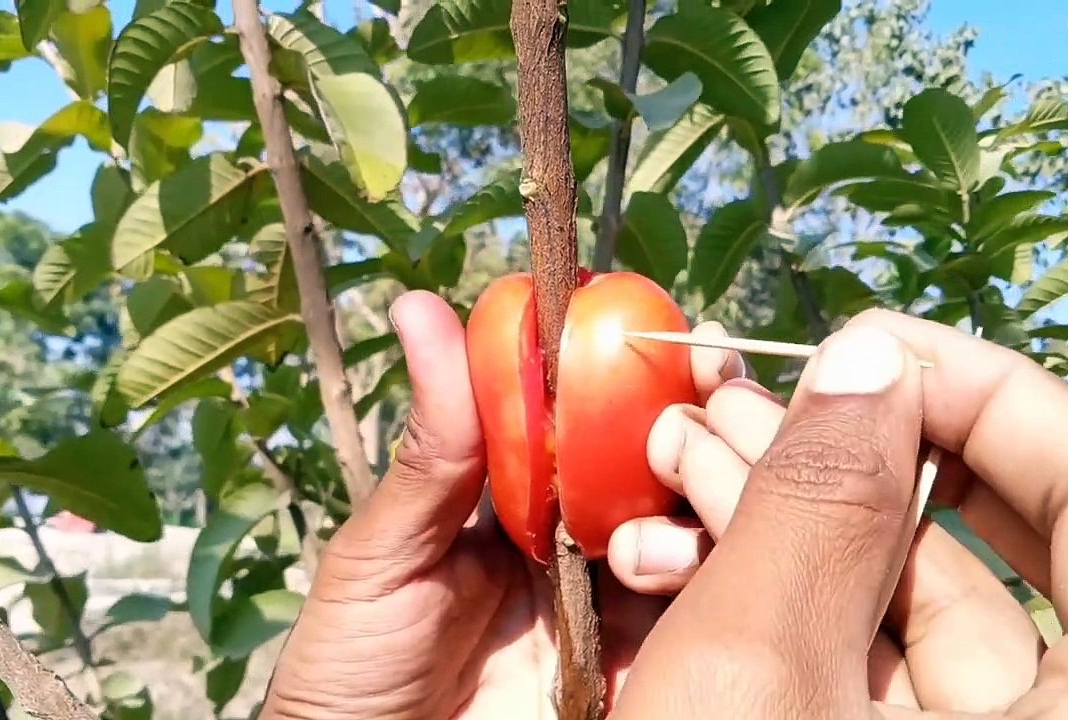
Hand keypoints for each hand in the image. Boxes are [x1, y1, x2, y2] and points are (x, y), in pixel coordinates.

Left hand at [259, 290, 745, 718]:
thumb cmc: (351, 665)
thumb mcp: (385, 551)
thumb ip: (431, 445)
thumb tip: (421, 306)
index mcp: (521, 506)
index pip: (592, 423)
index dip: (635, 371)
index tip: (667, 327)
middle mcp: (582, 548)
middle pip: (662, 467)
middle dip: (697, 419)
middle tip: (706, 385)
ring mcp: (617, 612)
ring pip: (695, 530)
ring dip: (709, 485)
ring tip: (679, 474)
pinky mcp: (643, 673)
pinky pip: (700, 618)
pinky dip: (716, 575)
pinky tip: (696, 548)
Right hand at [610, 309, 1067, 717]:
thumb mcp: (751, 668)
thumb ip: (817, 504)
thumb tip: (872, 359)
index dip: (997, 399)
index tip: (870, 344)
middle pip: (990, 555)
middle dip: (847, 457)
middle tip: (743, 397)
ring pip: (901, 608)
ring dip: (779, 515)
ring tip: (673, 453)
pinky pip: (854, 665)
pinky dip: (769, 595)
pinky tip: (668, 547)